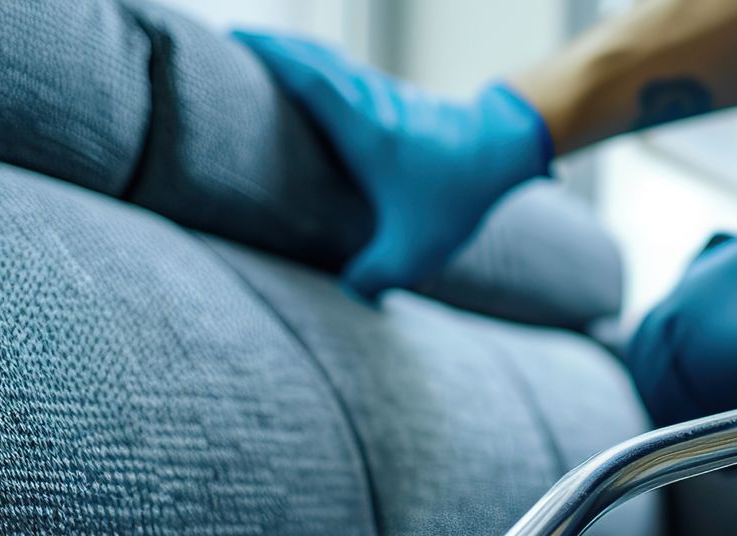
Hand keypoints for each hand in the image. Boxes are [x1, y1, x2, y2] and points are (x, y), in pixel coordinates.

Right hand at [234, 32, 553, 298]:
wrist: (506, 148)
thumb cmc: (459, 192)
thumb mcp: (418, 246)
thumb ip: (379, 274)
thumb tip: (351, 294)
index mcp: (359, 123)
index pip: (302, 73)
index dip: (265, 54)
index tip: (231, 40)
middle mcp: (365, 97)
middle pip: (308, 56)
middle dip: (269, 47)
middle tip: (230, 43)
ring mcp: (382, 92)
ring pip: (328, 59)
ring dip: (294, 54)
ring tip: (260, 59)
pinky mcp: (397, 99)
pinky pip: (345, 71)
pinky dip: (320, 67)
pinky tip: (314, 83)